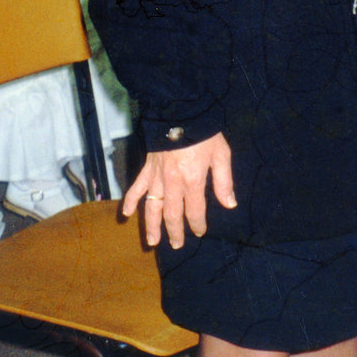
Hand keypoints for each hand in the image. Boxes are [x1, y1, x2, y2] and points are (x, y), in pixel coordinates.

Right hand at [122, 132, 235, 248]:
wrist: (180, 111)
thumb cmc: (204, 133)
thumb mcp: (221, 155)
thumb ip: (224, 181)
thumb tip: (230, 204)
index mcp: (193, 180)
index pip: (195, 210)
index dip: (197, 223)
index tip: (200, 231)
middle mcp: (173, 183)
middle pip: (172, 214)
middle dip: (174, 231)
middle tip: (176, 245)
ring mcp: (157, 177)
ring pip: (153, 206)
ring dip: (152, 225)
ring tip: (151, 241)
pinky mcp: (147, 168)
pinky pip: (137, 187)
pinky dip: (131, 200)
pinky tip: (126, 214)